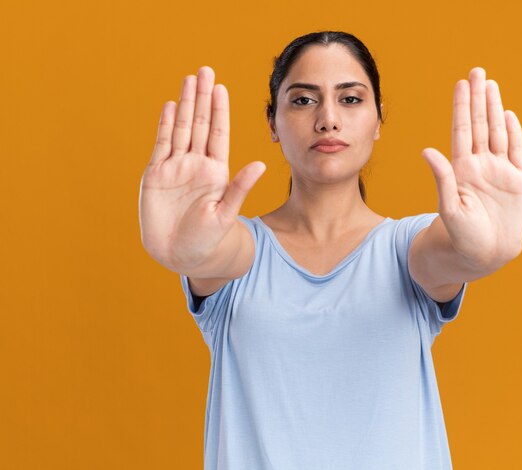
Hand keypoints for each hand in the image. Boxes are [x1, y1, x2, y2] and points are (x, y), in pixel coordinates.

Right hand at [138, 66, 265, 270]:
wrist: (181, 254)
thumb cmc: (207, 238)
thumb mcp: (225, 213)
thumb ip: (239, 188)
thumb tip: (260, 166)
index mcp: (216, 171)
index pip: (218, 133)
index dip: (219, 111)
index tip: (221, 88)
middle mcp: (196, 164)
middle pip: (199, 124)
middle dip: (202, 98)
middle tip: (205, 70)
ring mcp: (176, 167)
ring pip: (181, 129)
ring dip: (184, 105)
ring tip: (189, 80)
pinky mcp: (156, 175)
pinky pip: (161, 144)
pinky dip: (164, 125)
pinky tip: (169, 106)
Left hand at [421, 67, 521, 265]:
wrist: (484, 255)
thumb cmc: (461, 236)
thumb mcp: (449, 208)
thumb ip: (442, 179)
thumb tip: (427, 150)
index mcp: (461, 170)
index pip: (461, 131)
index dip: (462, 108)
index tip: (460, 84)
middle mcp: (480, 165)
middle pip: (480, 125)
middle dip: (478, 99)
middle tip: (477, 71)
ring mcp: (500, 172)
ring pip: (498, 133)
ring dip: (495, 109)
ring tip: (491, 85)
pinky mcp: (519, 182)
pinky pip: (517, 152)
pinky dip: (514, 133)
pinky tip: (509, 114)